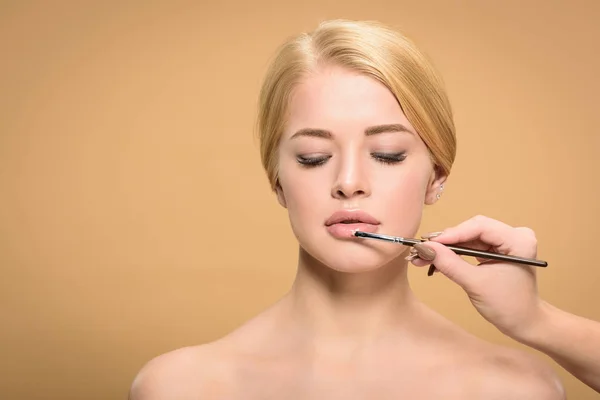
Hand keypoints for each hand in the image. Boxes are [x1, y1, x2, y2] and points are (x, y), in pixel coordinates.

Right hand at [410, 215, 544, 340]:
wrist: (524, 323)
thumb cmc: (509, 306)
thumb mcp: (475, 284)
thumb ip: (450, 264)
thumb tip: (425, 248)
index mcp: (518, 240)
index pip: (480, 227)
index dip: (452, 234)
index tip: (429, 243)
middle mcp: (515, 236)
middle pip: (473, 229)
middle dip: (447, 241)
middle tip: (423, 250)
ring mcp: (506, 242)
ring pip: (469, 237)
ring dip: (447, 248)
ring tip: (425, 256)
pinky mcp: (498, 250)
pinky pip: (472, 246)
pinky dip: (455, 253)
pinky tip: (438, 260)